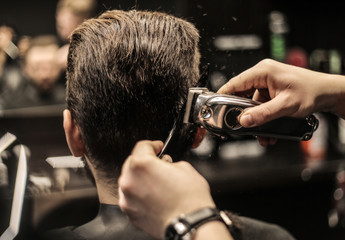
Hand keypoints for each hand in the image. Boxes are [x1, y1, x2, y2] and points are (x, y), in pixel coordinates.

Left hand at [118, 140, 215, 238]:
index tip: (158, 147)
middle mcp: (130, 180)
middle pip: (132, 163)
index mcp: (142, 165)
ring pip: (130, 180)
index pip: (142, 146)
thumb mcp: (184, 167)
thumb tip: (164, 164)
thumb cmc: (190, 199)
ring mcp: (127, 198)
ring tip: (156, 183)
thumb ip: (168, 162)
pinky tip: (153, 195)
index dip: (153, 145)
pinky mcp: (129, 212)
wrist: (190, 224)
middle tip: (159, 165)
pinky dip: (139, 193)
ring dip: (140, 178)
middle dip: (145, 162)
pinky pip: (131, 196)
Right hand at [218, 59, 344, 126]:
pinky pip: (260, 105)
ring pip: (251, 103)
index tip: (215, 108)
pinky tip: (266, 129)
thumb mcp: (285, 105)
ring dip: (254, 118)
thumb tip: (244, 120)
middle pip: (241, 95)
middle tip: (240, 125)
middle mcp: (263, 75)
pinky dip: (262, 117)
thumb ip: (263, 114)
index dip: (224, 96)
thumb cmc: (312, 92)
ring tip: (260, 133)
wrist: (327, 93)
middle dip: (242, 112)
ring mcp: (267, 83)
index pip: (235, 83)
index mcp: (263, 71)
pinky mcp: (271, 91)